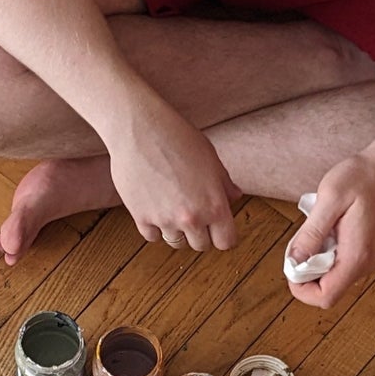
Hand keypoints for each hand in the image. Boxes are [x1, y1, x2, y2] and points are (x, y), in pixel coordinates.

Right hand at [105, 101, 239, 250]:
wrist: (140, 129)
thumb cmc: (178, 138)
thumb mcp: (211, 158)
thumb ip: (224, 183)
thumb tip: (234, 197)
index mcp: (214, 205)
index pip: (226, 242)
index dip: (223, 235)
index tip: (218, 228)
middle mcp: (190, 218)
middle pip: (201, 245)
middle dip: (200, 233)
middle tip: (194, 214)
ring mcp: (164, 220)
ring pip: (176, 243)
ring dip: (177, 231)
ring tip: (173, 208)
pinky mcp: (140, 217)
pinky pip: (152, 236)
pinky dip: (155, 227)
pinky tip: (156, 208)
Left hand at [285, 154, 374, 306]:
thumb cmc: (362, 179)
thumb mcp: (330, 200)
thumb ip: (311, 233)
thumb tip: (293, 261)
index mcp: (356, 256)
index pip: (325, 296)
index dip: (301, 289)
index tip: (291, 264)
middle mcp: (365, 264)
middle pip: (328, 291)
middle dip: (306, 274)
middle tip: (301, 241)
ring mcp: (367, 259)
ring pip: (332, 278)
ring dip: (315, 262)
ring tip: (316, 231)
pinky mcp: (366, 252)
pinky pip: (340, 264)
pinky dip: (325, 253)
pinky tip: (327, 229)